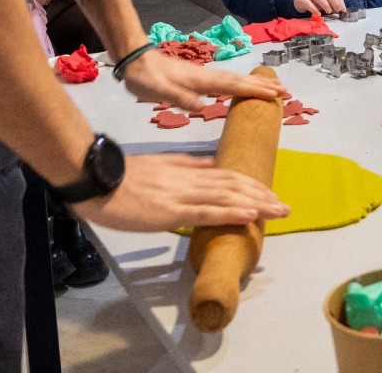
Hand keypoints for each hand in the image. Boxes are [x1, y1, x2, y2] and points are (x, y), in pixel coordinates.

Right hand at [72, 154, 288, 231]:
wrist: (97, 179)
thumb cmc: (123, 177)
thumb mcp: (161, 165)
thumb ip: (187, 166)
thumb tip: (211, 166)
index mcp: (187, 169)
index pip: (227, 175)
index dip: (251, 185)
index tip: (270, 194)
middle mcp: (190, 180)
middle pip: (234, 185)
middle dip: (262, 195)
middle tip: (284, 206)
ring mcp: (181, 194)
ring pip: (227, 197)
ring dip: (257, 204)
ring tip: (278, 210)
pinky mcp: (171, 210)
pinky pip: (207, 211)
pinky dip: (231, 212)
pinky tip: (250, 215)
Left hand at [122, 50, 286, 110]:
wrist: (134, 60)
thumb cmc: (145, 77)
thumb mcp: (158, 90)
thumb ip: (179, 97)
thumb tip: (201, 107)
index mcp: (200, 80)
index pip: (233, 86)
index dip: (254, 91)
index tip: (275, 94)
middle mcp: (206, 76)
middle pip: (240, 80)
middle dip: (262, 86)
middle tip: (284, 91)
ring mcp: (203, 76)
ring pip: (235, 79)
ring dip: (254, 84)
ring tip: (272, 87)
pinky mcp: (198, 78)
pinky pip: (226, 81)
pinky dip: (240, 84)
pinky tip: (242, 87)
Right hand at [294, 0, 345, 15]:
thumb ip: (331, 3)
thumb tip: (341, 10)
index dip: (340, 1)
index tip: (343, 10)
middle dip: (334, 1)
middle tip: (337, 10)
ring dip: (325, 4)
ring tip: (329, 11)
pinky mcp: (302, 0)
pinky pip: (308, 4)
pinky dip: (314, 9)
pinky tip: (318, 14)